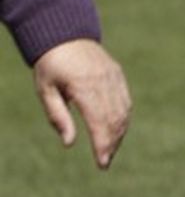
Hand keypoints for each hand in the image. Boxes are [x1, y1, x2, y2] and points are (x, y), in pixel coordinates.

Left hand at [33, 38, 131, 168]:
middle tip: (106, 162)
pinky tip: (118, 131)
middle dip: (112, 143)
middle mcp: (104, 82)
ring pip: (123, 111)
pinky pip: (126, 100)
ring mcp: (114, 77)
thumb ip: (58, 117)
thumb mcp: (46, 91)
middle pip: (114, 119)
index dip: (102, 144)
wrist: (66, 34)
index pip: (98, 122)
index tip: (102, 163)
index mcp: (84, 86)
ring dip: (119, 133)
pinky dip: (124, 118)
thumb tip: (69, 144)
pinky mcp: (118, 75)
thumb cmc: (51, 65)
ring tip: (111, 150)